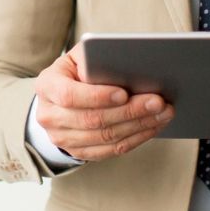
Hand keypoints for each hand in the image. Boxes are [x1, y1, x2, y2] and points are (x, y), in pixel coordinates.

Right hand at [34, 43, 174, 160]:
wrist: (58, 98)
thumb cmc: (75, 72)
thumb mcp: (78, 58)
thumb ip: (95, 58)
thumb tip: (127, 64)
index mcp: (47, 86)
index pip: (69, 95)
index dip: (98, 96)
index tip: (124, 93)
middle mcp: (49, 116)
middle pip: (92, 119)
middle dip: (130, 111)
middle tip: (158, 101)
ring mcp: (62, 138)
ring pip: (105, 137)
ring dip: (139, 126)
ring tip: (162, 113)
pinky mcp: (78, 152)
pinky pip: (111, 150)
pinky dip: (136, 139)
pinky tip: (152, 126)